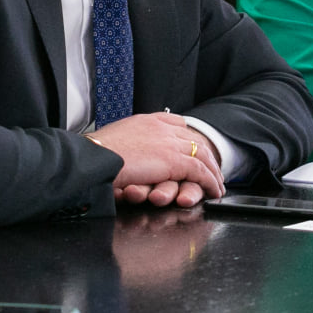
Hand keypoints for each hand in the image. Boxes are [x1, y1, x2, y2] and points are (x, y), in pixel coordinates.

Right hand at [90, 112, 224, 203]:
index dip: (187, 136)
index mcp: (145, 121)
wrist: (94, 159)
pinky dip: (210, 182)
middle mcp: (160, 127)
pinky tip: (214, 191)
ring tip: (218, 183)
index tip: (193, 146)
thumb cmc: (96, 155)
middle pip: (194, 138)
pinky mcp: (174, 160)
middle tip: (213, 168)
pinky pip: (200, 171)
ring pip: (202, 154)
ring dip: (213, 170)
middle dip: (206, 154)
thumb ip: (126, 144)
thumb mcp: (112, 142)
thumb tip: (125, 153)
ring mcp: (169, 142)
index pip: (175, 122)